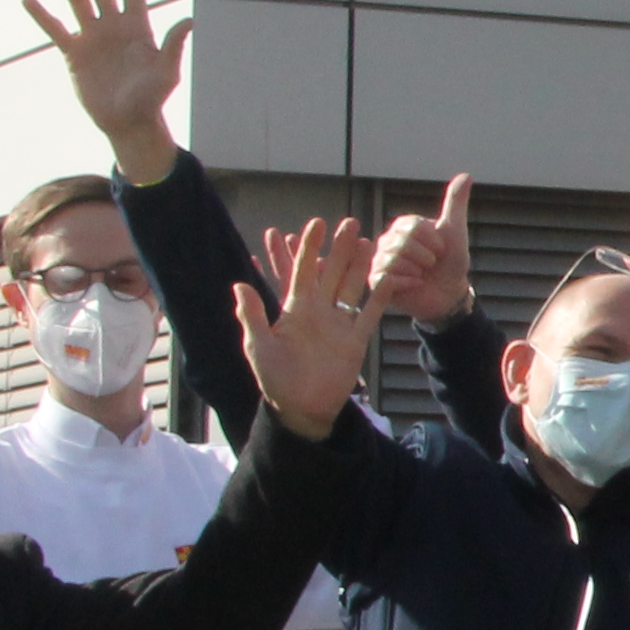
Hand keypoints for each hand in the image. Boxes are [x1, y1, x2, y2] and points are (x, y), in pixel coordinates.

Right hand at [23, 0, 191, 183]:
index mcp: (138, 27)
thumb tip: (190, 20)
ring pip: (78, 1)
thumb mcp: (166, 73)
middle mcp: (114, 26)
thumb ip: (174, 46)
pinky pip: (56, 29)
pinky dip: (42, 15)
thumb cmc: (152, 99)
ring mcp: (93, 38)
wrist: (128, 123)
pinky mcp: (75, 54)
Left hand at [239, 218, 381, 439]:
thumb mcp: (258, 346)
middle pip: (331, 272)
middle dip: (339, 248)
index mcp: (294, 309)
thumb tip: (239, 284)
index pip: (302, 271)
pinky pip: (370, 313)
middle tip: (349, 222)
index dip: (308, 248)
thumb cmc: (275, 379)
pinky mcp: (355, 340)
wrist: (301, 408)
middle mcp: (318, 311)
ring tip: (369, 241)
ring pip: (351, 287)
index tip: (314, 224)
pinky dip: (380, 296)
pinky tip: (389, 278)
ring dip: (360, 265)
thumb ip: (252, 316)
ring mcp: (339, 323)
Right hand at [372, 173, 477, 323]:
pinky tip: (415, 285)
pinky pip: (388, 279)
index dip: (433, 241)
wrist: (449, 293)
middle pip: (403, 243)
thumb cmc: (450, 262)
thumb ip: (455, 204)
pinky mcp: (376, 282)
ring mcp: (378, 261)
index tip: (440, 249)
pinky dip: (408, 284)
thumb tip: (466, 175)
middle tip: (430, 265)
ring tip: (421, 275)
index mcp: (402, 226)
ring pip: (395, 261)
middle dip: (426, 257)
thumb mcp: (455, 231)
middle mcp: (385, 241)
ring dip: (417, 271)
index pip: (413, 226)